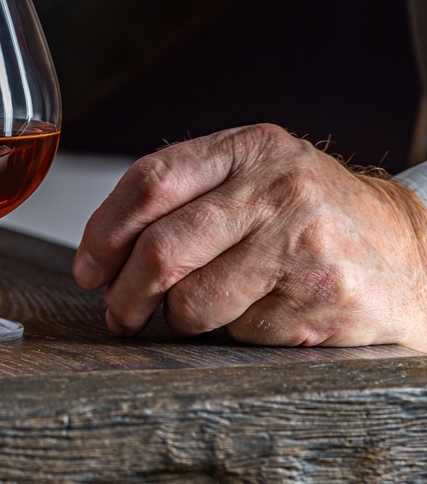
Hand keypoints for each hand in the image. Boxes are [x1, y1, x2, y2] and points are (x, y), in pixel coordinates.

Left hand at [72, 124, 426, 349]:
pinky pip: (236, 333)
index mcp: (250, 149)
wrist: (412, 254)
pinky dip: (230, 335)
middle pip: (162, 248)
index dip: (103, 231)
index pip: (150, 181)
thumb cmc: (312, 218)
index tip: (88, 266)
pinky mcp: (319, 301)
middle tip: (118, 313)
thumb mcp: (256, 178)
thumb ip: (186, 196)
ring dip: (178, 321)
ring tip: (198, 312)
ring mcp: (302, 245)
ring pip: (192, 302)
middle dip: (124, 293)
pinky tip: (257, 315)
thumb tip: (103, 255)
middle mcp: (278, 188)